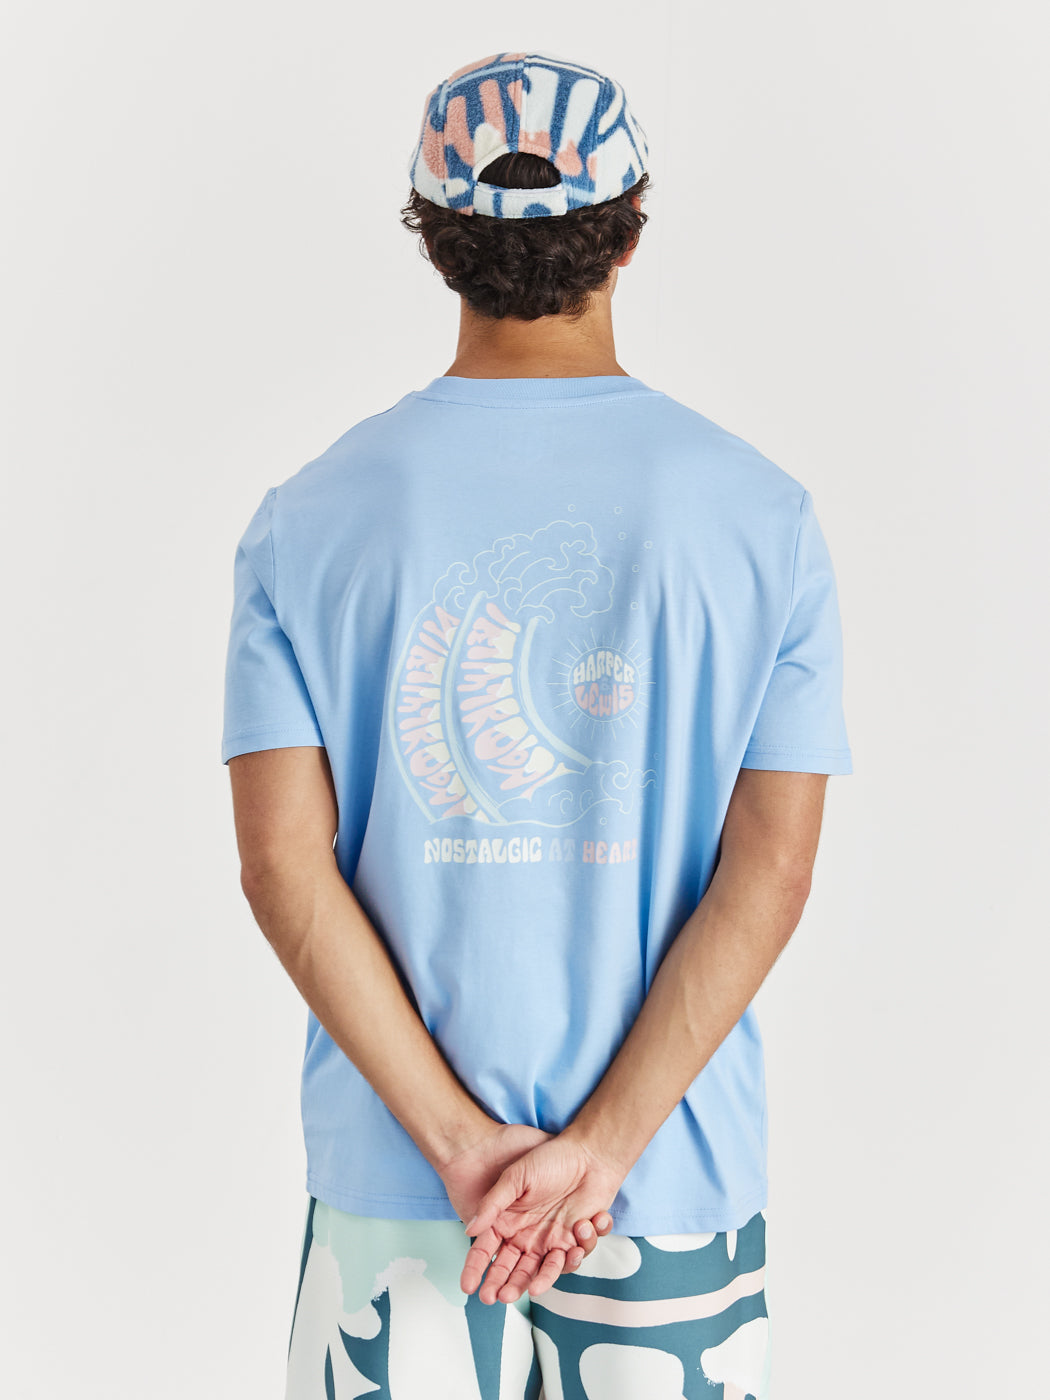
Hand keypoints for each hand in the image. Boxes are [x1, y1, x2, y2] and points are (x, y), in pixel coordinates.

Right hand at [459, 1130, 625, 1304]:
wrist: (589, 1154)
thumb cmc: (549, 1160)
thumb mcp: (515, 1177)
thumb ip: (493, 1203)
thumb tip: (469, 1229)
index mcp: (508, 1221)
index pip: (486, 1250)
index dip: (476, 1269)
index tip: (468, 1287)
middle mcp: (527, 1236)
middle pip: (514, 1270)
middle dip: (507, 1287)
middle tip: (502, 1297)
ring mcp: (552, 1240)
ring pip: (546, 1271)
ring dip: (544, 1279)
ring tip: (541, 1281)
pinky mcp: (576, 1240)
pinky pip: (577, 1256)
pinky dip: (582, 1247)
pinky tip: (585, 1225)